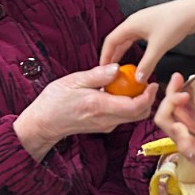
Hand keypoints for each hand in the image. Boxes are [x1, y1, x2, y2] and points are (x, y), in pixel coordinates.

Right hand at [14, 65, 158, 161]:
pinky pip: (123, 117)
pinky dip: (128, 105)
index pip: (135, 106)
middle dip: (149, 99)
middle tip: (147, 82)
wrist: (43, 122)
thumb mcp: (74, 80)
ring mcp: (105, 125)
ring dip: (139, 102)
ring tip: (135, 85)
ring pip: (132, 116)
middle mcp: (106, 119)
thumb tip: (117, 68)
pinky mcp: (104, 126)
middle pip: (139, 114)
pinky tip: (121, 92)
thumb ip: (98, 75)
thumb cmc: (54, 101)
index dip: (148, 95)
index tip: (151, 82)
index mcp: (99, 106)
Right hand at [102, 0, 194, 80]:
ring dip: (123, 54)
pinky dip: (134, 51)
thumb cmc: (175, 23)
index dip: (104, 56)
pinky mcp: (152, 27)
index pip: (110, 41)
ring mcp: (143, 24)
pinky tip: (136, 60)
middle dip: (112, 56)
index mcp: (130, 24)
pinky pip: (137, 40)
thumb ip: (147, 64)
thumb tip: (137, 79)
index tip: (101, 69)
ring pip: (127, 41)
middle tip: (108, 72)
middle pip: (117, 41)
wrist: (193, 11)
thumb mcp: (159, 47)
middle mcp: (134, 23)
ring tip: (120, 69)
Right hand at [153, 75, 194, 194]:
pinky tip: (182, 122)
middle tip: (176, 78)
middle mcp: (188, 138)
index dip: (174, 91)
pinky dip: (177, 128)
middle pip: (166, 113)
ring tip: (181, 96)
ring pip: (165, 122)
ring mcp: (188, 147)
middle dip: (168, 93)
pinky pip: (178, 140)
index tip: (182, 76)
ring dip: (169, 106)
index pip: (176, 109)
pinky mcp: (194, 156)